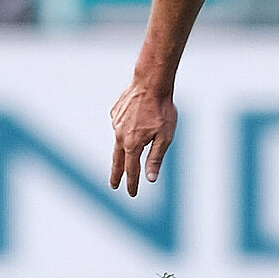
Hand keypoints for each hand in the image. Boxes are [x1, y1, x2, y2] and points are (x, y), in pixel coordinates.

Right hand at [109, 77, 177, 195]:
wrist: (151, 83)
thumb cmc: (162, 110)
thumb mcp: (165, 137)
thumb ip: (155, 159)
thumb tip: (150, 179)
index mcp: (132, 144)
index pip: (131, 170)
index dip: (132, 183)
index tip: (132, 194)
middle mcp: (120, 135)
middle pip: (117, 160)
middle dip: (116, 174)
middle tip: (113, 185)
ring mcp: (116, 123)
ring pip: (118, 142)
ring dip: (121, 152)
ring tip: (124, 158)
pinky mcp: (115, 112)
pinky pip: (119, 126)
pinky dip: (124, 130)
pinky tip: (133, 125)